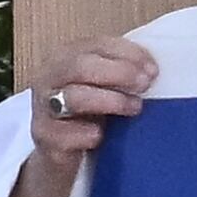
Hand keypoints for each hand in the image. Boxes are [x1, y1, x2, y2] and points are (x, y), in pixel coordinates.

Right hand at [25, 35, 157, 170]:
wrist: (59, 151)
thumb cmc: (86, 113)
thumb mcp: (102, 87)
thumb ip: (120, 73)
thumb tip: (151, 71)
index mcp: (65, 57)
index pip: (96, 45)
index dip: (127, 53)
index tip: (152, 69)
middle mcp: (50, 77)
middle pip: (82, 66)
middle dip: (119, 73)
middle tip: (145, 84)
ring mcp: (44, 107)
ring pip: (75, 97)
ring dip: (110, 100)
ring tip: (135, 108)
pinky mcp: (45, 136)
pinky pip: (66, 133)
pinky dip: (87, 133)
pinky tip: (101, 136)